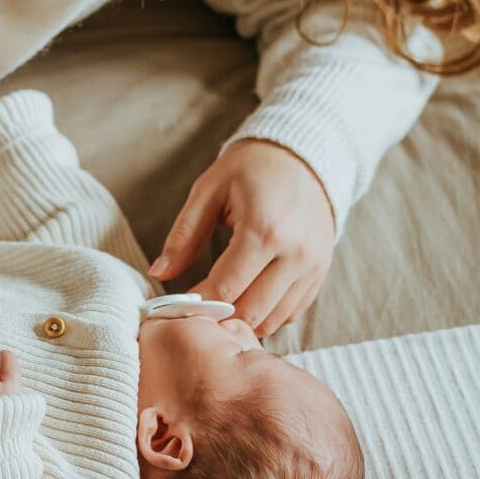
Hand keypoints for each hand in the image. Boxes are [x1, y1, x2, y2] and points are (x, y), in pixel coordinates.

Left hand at [149, 139, 334, 337]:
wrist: (303, 157)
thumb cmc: (251, 168)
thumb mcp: (209, 191)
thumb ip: (183, 235)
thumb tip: (159, 273)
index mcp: (263, 231)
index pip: (225, 289)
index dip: (198, 304)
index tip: (180, 304)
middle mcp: (294, 254)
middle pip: (250, 312)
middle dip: (220, 318)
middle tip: (198, 310)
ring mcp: (312, 266)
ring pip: (273, 320)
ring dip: (243, 321)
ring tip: (221, 306)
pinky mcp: (321, 273)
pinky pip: (292, 313)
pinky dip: (268, 315)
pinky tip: (248, 299)